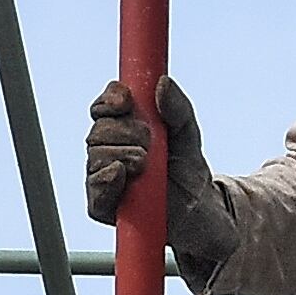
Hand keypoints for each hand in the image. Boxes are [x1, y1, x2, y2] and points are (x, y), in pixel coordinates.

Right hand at [86, 77, 237, 270]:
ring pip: (96, 155)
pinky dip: (108, 178)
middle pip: (99, 129)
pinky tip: (122, 173)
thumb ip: (179, 109)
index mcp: (122, 129)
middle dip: (126, 131)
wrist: (201, 212)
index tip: (126, 101)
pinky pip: (94, 188)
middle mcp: (107, 150)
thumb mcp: (188, 136)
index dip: (111, 99)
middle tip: (152, 142)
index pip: (104, 106)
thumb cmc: (189, 171)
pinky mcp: (103, 205)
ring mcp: (102, 177)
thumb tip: (163, 82)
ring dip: (123, 154)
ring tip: (148, 164)